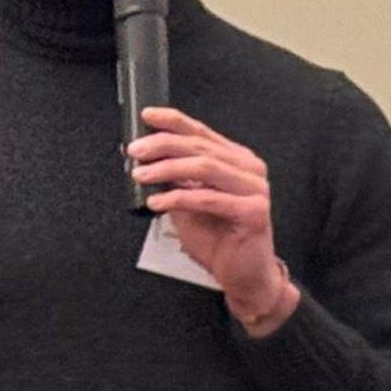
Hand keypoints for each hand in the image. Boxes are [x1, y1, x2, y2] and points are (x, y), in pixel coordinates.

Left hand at [131, 106, 298, 333]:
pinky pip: (210, 198)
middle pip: (200, 146)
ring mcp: (254, 189)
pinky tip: (157, 203)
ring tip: (141, 175)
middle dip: (162, 145)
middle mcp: (247, 169)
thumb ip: (172, 181)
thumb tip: (141, 160)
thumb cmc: (218, 238)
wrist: (244, 274)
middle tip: (136, 151)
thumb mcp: (187, 204)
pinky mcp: (253, 211)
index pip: (201, 132)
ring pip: (204, 167)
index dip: (173, 121)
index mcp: (234, 160)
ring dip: (167, 169)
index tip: (147, 116)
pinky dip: (179, 198)